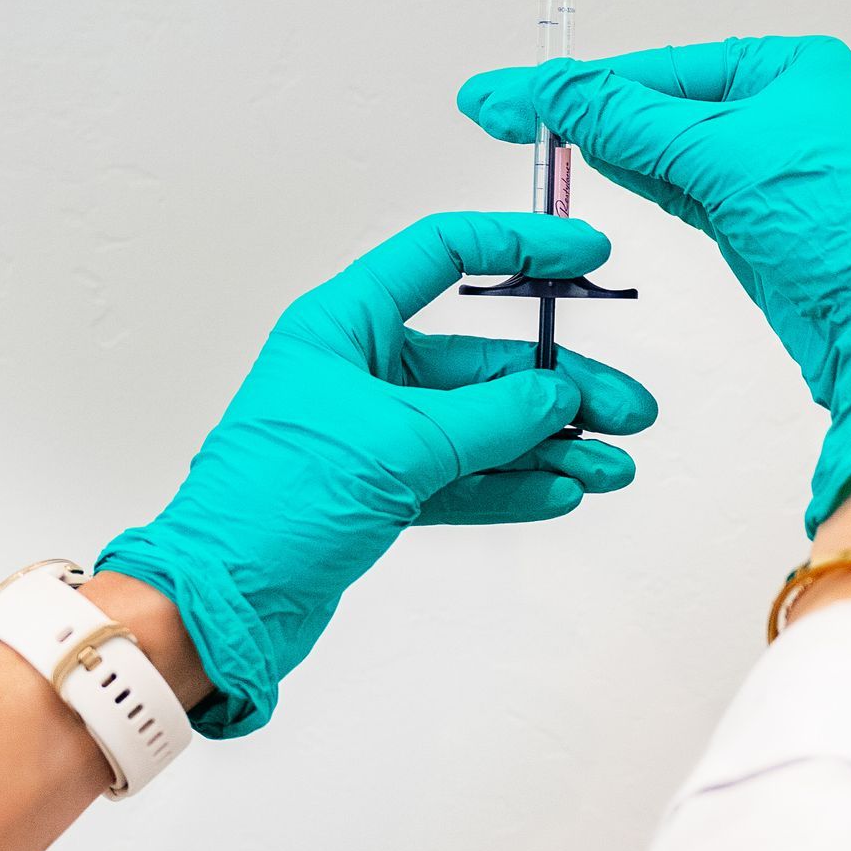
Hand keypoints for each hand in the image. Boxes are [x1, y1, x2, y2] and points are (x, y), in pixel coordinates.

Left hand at [97, 212, 657, 734]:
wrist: (223, 603)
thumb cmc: (271, 504)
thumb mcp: (398, 445)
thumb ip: (489, 416)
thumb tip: (558, 397)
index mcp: (344, 326)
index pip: (442, 255)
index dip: (518, 247)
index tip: (584, 255)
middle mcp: (360, 372)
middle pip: (481, 362)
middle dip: (559, 387)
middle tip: (627, 412)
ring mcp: (372, 436)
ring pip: (482, 428)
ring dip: (550, 445)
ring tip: (614, 465)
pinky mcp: (380, 496)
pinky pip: (464, 480)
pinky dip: (513, 485)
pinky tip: (564, 491)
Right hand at [458, 36, 850, 538]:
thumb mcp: (724, 157)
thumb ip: (630, 119)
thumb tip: (557, 88)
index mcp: (794, 69)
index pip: (662, 68)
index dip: (580, 84)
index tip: (510, 93)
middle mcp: (788, 112)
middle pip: (661, 105)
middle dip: (586, 111)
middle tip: (503, 113)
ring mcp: (775, 173)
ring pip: (670, 152)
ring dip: (607, 147)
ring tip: (532, 137)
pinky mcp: (765, 228)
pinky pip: (687, 192)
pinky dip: (642, 181)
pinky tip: (598, 168)